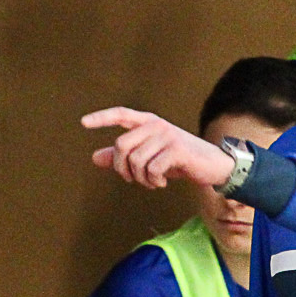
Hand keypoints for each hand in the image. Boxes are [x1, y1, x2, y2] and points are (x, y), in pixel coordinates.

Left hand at [84, 108, 235, 189]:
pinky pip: (152, 169)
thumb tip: (96, 158)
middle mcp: (156, 125)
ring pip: (136, 160)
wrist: (212, 166)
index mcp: (148, 123)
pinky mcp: (177, 149)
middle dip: (122, 168)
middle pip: (122, 145)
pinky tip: (161, 182)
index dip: (102, 118)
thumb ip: (123, 156)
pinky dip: (153, 181)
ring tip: (151, 181)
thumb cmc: (179, 160)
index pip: (121, 114)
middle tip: (132, 179)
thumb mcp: (149, 157)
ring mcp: (167, 136)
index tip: (83, 123)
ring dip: (141, 179)